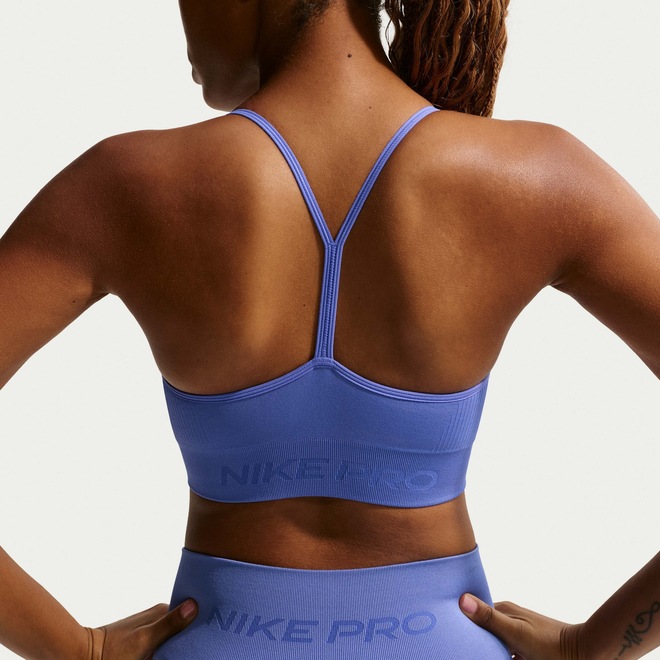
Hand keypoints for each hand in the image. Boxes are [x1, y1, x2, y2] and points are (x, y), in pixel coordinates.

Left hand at [85, 599, 197, 659]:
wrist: (88, 656)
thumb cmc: (115, 650)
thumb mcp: (145, 640)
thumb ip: (169, 624)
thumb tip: (193, 604)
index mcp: (163, 611)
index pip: (191, 613)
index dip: (201, 620)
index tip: (211, 629)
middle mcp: (159, 616)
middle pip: (184, 625)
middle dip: (193, 633)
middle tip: (203, 642)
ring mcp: (152, 628)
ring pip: (175, 634)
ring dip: (182, 642)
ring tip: (192, 647)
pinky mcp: (146, 639)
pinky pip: (165, 641)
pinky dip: (171, 647)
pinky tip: (174, 653)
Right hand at [459, 593, 585, 659]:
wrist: (584, 655)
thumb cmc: (550, 644)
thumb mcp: (516, 633)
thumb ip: (490, 618)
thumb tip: (462, 599)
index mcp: (504, 610)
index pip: (474, 613)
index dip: (463, 622)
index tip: (452, 630)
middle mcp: (509, 619)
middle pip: (484, 630)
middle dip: (475, 639)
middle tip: (462, 648)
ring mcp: (518, 635)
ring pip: (495, 644)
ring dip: (488, 650)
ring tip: (475, 654)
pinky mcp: (526, 650)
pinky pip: (507, 653)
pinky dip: (501, 657)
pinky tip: (498, 658)